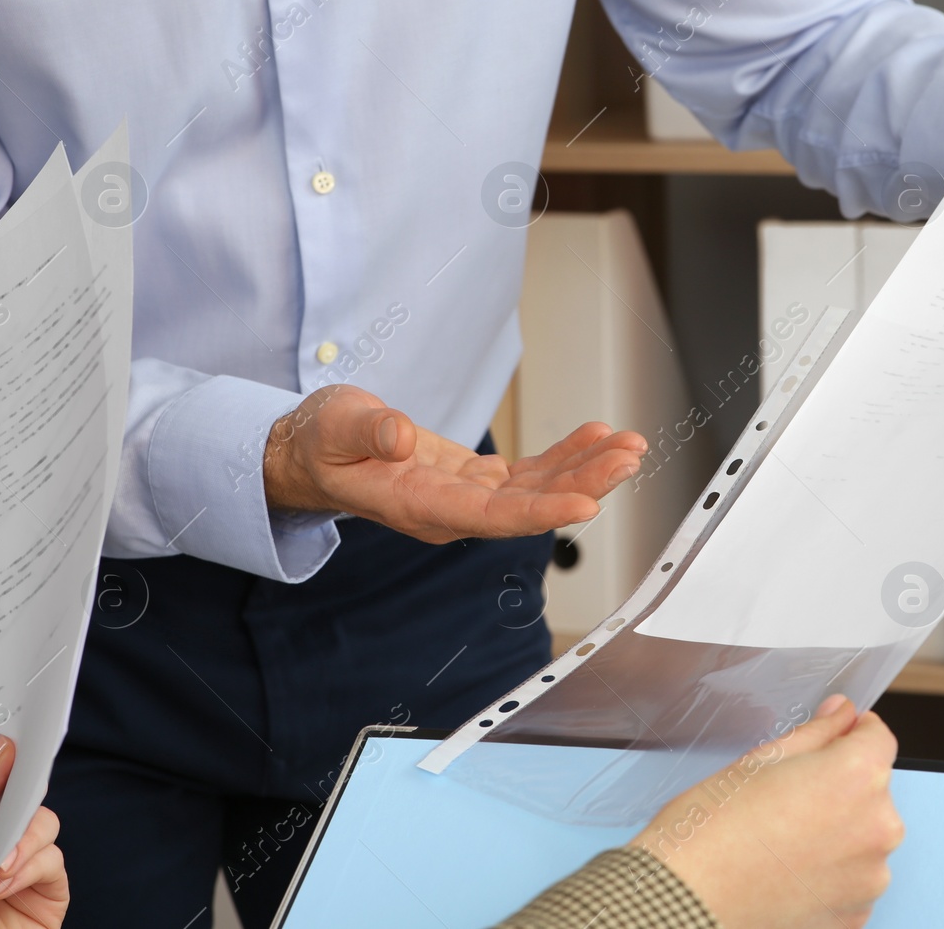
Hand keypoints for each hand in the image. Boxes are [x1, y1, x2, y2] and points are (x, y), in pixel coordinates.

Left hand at [0, 736, 68, 928]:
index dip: (3, 759)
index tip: (10, 744)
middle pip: (25, 796)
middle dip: (20, 797)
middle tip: (13, 799)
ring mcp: (22, 865)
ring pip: (46, 823)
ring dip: (23, 842)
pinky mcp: (46, 890)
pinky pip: (55, 860)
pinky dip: (32, 868)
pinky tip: (4, 886)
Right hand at [262, 384, 647, 542]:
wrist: (315, 454)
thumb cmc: (322, 443)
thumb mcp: (335, 427)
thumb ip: (367, 432)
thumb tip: (401, 435)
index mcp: (420, 506)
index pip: (491, 517)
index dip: (542, 513)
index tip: (587, 504)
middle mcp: (452, 511)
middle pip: (529, 506)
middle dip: (584, 483)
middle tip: (628, 457)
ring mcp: (467, 498)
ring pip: (538, 491)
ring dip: (586, 470)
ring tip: (628, 445)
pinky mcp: (475, 482)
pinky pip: (529, 475)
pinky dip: (565, 457)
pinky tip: (595, 439)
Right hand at [633, 696, 902, 928]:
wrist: (684, 903)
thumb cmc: (710, 833)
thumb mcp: (760, 761)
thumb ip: (815, 734)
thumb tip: (841, 716)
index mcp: (857, 777)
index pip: (878, 737)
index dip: (851, 732)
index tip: (835, 737)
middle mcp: (877, 827)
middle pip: (872, 790)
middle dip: (840, 787)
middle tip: (788, 798)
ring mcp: (870, 877)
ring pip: (862, 837)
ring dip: (837, 833)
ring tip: (783, 841)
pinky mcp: (856, 914)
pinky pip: (853, 879)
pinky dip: (830, 874)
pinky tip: (788, 871)